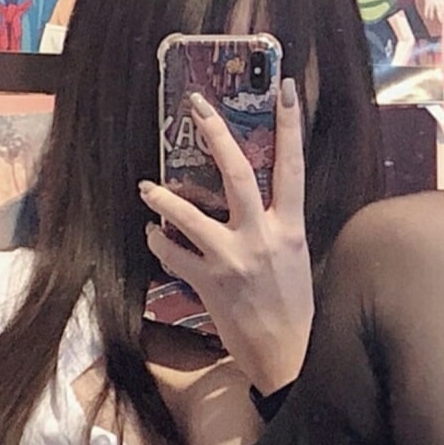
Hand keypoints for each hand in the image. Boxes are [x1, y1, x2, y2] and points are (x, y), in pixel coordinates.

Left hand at [138, 78, 312, 394]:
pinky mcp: (210, 283)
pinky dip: (159, 242)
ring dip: (163, 197)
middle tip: (195, 107)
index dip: (289, 125)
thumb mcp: (296, 258)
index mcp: (291, 227)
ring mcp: (233, 259)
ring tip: (147, 187)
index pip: (292, 166)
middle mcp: (263, 236)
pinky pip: (174, 254)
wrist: (287, 355)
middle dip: (214, 134)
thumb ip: (278, 226)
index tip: (282, 89)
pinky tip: (152, 236)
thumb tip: (256, 200)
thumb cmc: (294, 308)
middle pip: (236, 172)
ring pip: (190, 214)